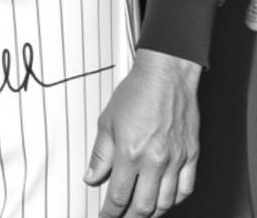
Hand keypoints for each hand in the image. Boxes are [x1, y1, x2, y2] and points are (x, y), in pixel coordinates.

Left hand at [84, 48, 200, 216]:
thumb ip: (99, 154)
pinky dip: (174, 200)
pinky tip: (165, 200)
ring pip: (165, 202)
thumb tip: (91, 177)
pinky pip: (185, 189)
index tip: (104, 215)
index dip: (109, 211)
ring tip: (140, 213)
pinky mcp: (191, 156)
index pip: (118, 195)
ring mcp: (175, 160)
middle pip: (143, 206)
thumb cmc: (136, 92)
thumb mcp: (107, 121)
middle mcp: (154, 160)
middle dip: (129, 217)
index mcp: (129, 152)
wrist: (165, 76)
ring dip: (151, 213)